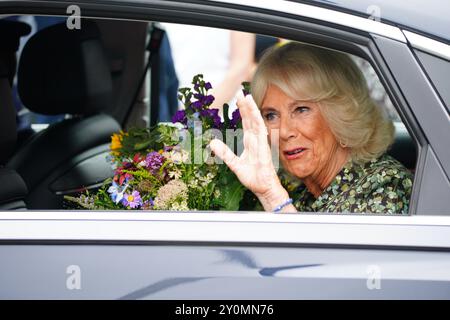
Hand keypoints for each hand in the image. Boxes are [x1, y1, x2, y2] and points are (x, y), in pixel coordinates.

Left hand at [209, 93, 289, 209]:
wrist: (263, 188)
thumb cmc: (253, 177)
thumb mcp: (234, 164)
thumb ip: (224, 153)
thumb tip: (212, 143)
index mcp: (250, 142)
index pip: (246, 123)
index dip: (242, 111)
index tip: (238, 100)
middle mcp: (256, 140)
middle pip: (250, 119)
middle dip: (246, 106)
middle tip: (241, 92)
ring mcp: (261, 143)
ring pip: (256, 122)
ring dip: (252, 110)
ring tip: (247, 97)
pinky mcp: (264, 148)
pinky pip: (261, 133)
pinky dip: (258, 122)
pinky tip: (255, 114)